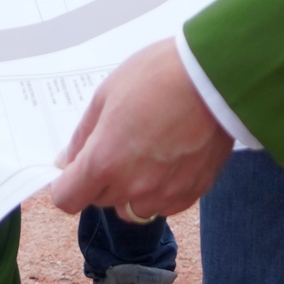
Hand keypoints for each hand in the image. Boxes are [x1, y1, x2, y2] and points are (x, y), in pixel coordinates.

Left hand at [50, 39, 235, 219]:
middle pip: (100, 200)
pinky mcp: (192, 192)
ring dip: (130, 188)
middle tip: (117, 143)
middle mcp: (132, 187)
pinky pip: (164, 204)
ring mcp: (164, 193)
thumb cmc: (159, 75)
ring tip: (147, 151)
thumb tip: (66, 161)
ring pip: (132, 207)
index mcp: (104, 161)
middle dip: (99, 179)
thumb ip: (83, 136)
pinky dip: (159, 190)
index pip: (67, 199)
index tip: (73, 169)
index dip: (65, 185)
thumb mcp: (107, 94)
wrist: (217, 75)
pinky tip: (169, 158)